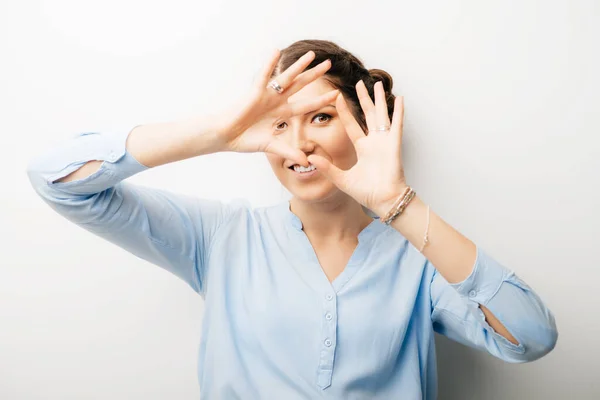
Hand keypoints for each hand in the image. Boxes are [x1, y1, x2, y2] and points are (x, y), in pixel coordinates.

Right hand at [218, 49, 338, 165]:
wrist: (226, 136)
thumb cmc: (245, 140)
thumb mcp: (272, 147)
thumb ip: (289, 152)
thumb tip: (306, 162)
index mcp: (282, 113)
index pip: (306, 105)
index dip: (321, 100)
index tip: (337, 95)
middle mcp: (277, 101)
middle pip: (300, 85)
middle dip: (314, 75)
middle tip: (329, 64)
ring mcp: (266, 95)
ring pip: (286, 77)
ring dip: (299, 66)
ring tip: (311, 54)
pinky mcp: (255, 92)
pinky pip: (264, 76)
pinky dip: (270, 64)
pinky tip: (277, 51)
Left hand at [307, 80, 406, 215]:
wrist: (383, 200)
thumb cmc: (366, 192)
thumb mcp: (341, 179)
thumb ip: (327, 168)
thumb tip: (309, 158)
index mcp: (363, 148)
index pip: (352, 125)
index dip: (346, 111)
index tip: (337, 97)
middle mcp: (374, 142)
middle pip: (368, 114)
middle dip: (364, 98)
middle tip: (360, 83)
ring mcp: (385, 141)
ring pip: (382, 114)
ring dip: (380, 99)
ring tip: (378, 83)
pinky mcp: (394, 144)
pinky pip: (397, 124)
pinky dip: (398, 112)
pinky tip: (400, 98)